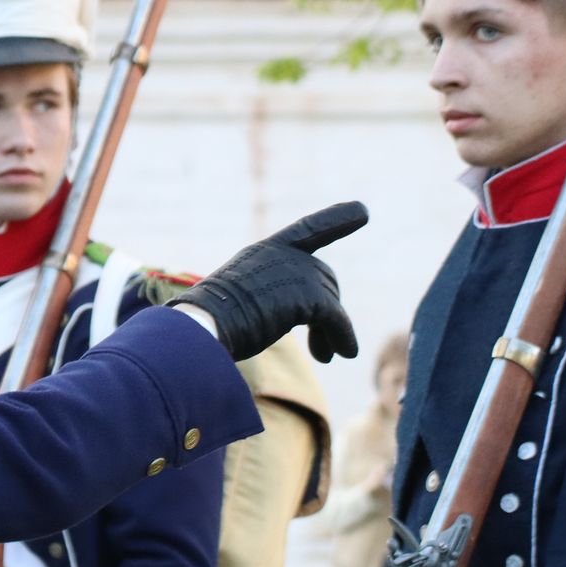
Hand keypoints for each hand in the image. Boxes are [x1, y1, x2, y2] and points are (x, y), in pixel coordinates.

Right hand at [172, 202, 367, 361]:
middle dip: (326, 309)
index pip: (306, 230)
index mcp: (263, 252)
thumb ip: (266, 296)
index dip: (336, 220)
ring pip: (331, 301)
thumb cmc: (210, 321)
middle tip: (319, 347)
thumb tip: (296, 322)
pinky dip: (342, 338)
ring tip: (324, 356)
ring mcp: (296, 271)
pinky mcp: (307, 296)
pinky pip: (336, 319)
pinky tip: (343, 354)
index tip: (362, 210)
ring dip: (331, 331)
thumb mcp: (236, 297)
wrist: (203, 325)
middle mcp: (282, 254)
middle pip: (324, 279)